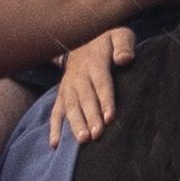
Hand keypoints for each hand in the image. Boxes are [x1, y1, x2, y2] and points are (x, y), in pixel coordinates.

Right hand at [54, 26, 135, 142]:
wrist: (82, 41)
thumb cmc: (106, 43)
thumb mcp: (119, 36)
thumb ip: (124, 45)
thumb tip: (124, 59)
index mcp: (95, 64)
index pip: (101, 84)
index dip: (105, 101)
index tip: (109, 117)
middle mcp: (79, 77)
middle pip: (85, 99)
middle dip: (90, 117)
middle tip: (96, 135)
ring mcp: (68, 87)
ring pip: (71, 107)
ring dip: (76, 124)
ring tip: (82, 140)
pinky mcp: (62, 95)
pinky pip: (56, 112)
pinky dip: (54, 128)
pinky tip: (56, 144)